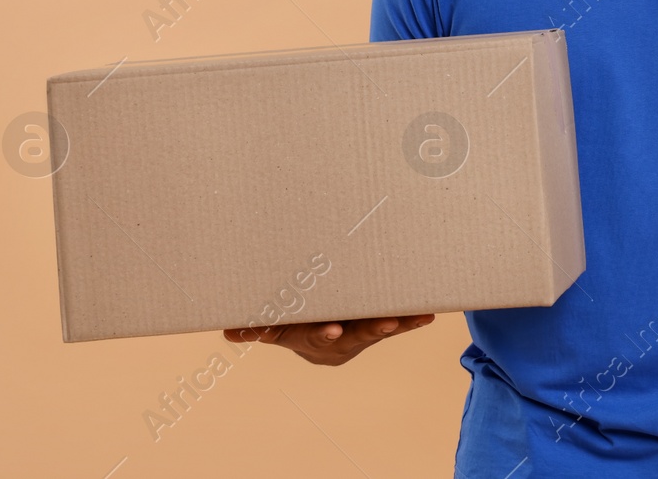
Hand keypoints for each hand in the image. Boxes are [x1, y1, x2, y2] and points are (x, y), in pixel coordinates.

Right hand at [223, 315, 434, 365]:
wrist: (315, 337)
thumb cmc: (291, 324)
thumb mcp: (272, 328)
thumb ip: (254, 329)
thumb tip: (227, 331)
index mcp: (314, 339)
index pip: (319, 336)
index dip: (325, 333)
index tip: (333, 329)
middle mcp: (341, 342)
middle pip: (358, 336)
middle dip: (373, 328)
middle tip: (389, 322)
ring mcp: (360, 336)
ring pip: (380, 329)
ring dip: (400, 323)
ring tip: (418, 316)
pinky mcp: (377, 326)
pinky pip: (396, 323)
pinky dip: (412, 318)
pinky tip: (430, 314)